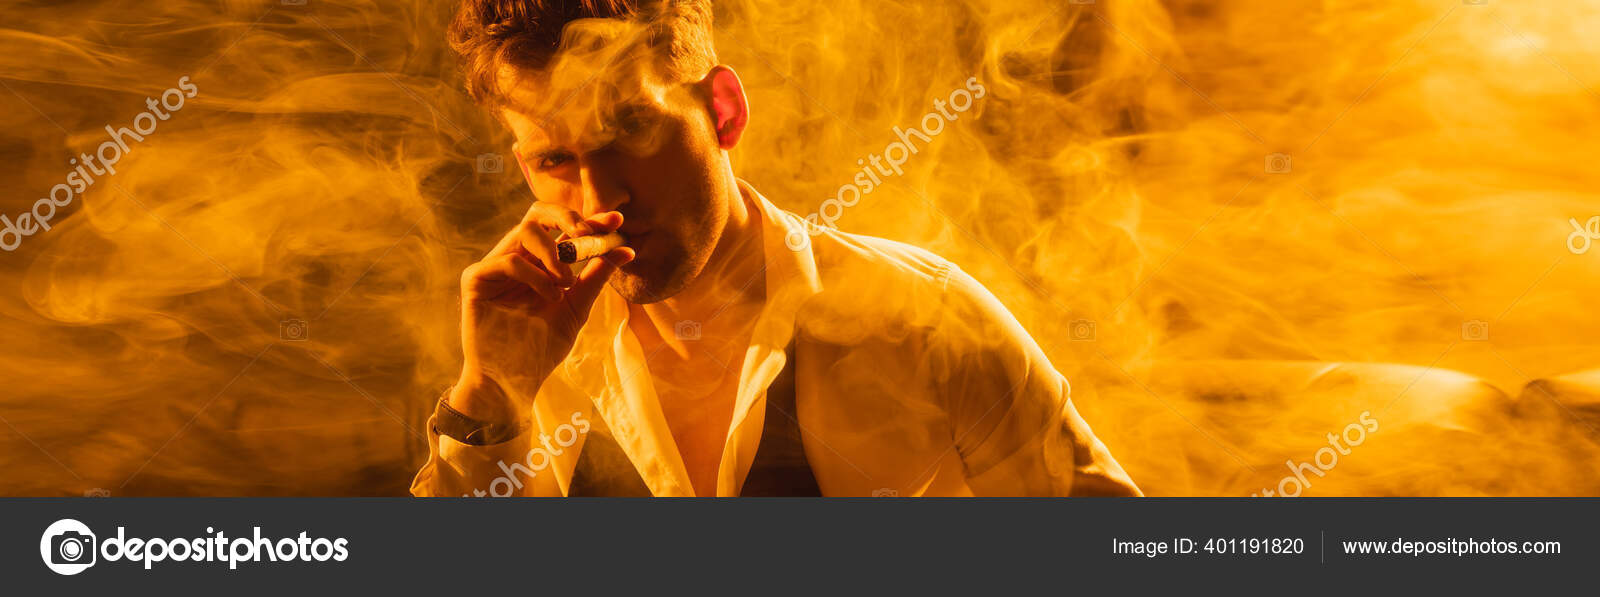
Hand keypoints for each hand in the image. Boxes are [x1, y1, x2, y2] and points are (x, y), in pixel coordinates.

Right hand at [449, 202, 633, 424]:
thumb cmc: (541, 346)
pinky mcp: (476, 279)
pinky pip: (508, 261)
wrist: (513, 380)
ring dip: (553, 253)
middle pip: (538, 213)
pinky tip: (550, 297)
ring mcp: (495, 266)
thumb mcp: (577, 306)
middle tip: (588, 235)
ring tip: (566, 283)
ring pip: (525, 231)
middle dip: (568, 217)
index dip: (590, 220)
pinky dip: (535, 275)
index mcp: (539, 262)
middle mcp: (517, 258)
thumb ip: (597, 276)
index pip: (563, 228)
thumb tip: (626, 250)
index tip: (617, 221)